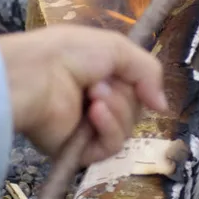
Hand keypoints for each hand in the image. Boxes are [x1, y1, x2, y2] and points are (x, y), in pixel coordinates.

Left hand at [0, 26, 165, 162]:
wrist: (34, 75)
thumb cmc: (70, 53)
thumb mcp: (118, 48)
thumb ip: (149, 73)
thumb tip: (163, 107)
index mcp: (100, 75)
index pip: (135, 88)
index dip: (142, 85)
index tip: (142, 81)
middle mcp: (93, 102)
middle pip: (134, 109)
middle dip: (124, 94)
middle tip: (100, 83)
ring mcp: (86, 128)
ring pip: (126, 128)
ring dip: (116, 109)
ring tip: (94, 94)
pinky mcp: (78, 150)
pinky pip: (110, 146)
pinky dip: (109, 128)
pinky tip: (95, 113)